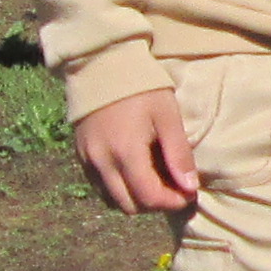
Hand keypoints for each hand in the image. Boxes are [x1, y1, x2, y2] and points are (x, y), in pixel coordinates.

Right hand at [73, 91, 199, 214]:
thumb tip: (190, 187)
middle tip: (172, 188)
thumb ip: (178, 153)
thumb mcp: (167, 116)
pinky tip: (133, 171)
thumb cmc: (142, 87)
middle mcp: (102, 162)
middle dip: (154, 203)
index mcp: (126, 152)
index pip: (149, 197)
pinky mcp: (80, 155)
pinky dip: (117, 188)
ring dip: (134, 198)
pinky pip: (99, 186)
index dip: (172, 201)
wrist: (102, 64)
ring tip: (153, 180)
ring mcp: (88, 160)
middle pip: (129, 206)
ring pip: (111, 200)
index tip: (188, 193)